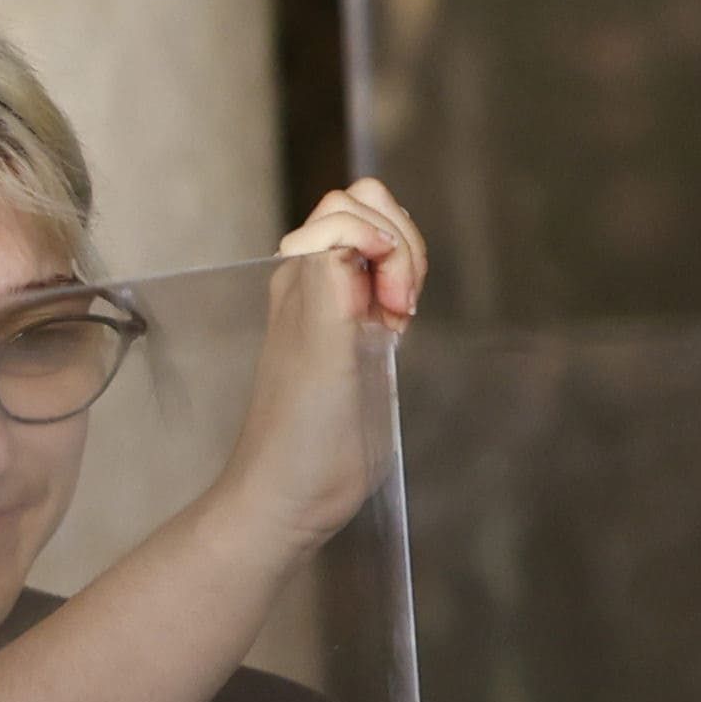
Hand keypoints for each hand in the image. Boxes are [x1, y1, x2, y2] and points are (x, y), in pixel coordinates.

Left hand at [216, 182, 422, 558]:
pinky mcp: (358, 333)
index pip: (349, 209)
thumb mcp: (320, 344)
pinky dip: (406, 293)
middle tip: (398, 308)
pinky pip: (388, 283)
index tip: (388, 300)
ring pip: (384, 244)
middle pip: (370, 213)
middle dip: (402, 248)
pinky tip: (397, 332)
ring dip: (408, 270)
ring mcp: (338, 305)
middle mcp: (317, 281)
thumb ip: (334, 276)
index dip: (383, 240)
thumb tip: (361, 227)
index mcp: (301, 274)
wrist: (293, 492)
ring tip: (399, 319)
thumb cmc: (301, 429)